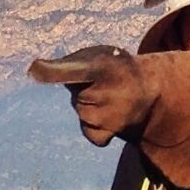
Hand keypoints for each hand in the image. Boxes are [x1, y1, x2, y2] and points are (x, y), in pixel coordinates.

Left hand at [28, 46, 154, 146]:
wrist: (155, 89)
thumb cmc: (118, 69)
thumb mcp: (101, 57)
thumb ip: (72, 64)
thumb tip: (40, 72)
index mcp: (105, 67)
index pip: (75, 70)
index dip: (53, 71)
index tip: (34, 69)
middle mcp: (109, 92)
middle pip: (77, 94)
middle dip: (85, 89)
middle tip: (109, 85)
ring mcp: (109, 115)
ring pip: (82, 111)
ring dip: (90, 106)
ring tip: (113, 99)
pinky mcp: (108, 132)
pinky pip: (90, 132)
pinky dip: (95, 127)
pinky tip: (112, 117)